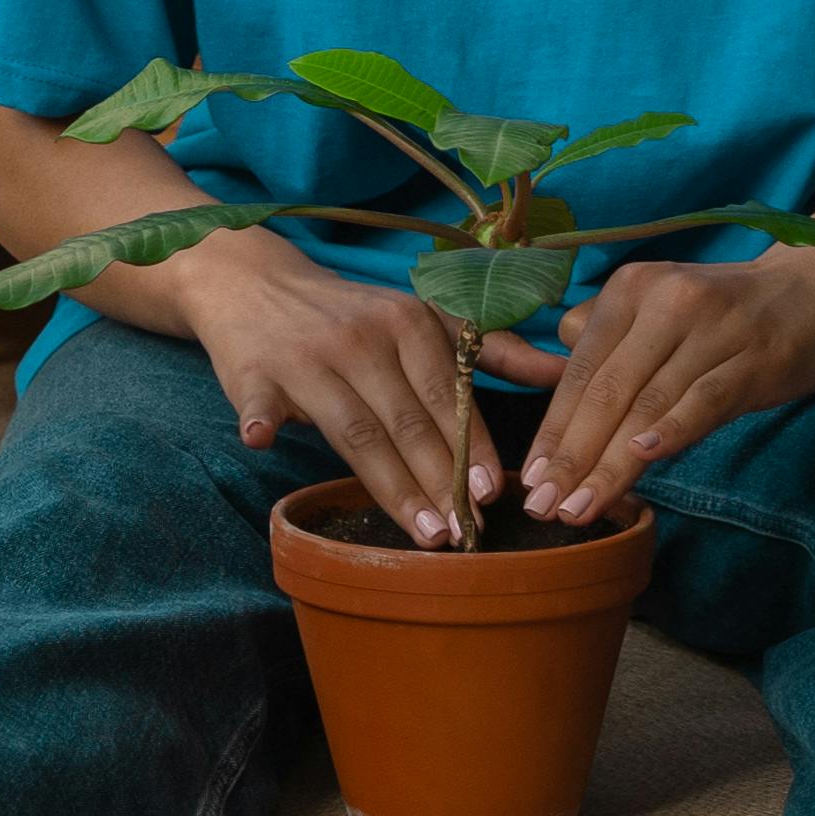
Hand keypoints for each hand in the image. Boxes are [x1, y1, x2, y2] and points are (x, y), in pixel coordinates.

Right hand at [174, 232, 559, 544]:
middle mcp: (361, 338)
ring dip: (390, 483)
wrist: (257, 284)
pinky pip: (259, 401)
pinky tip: (262, 442)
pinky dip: (260, 420)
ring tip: (424, 531)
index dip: (470, 447)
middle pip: (407, 421)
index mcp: (407, 322)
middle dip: (441, 480)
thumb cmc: (352, 314)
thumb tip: (560, 371)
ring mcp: (306, 357)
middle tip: (467, 532)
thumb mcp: (422, 318)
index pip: (446, 395)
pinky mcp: (254, 374)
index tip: (493, 496)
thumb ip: (490, 350)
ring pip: (355, 430)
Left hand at [523, 249, 814, 527]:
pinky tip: (643, 458)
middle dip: (570, 455)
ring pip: (648, 403)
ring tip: (580, 507)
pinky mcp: (756, 357)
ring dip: (609, 463)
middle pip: (606, 390)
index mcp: (630, 290)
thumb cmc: (728, 312)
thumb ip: (607, 343)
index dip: (553, 430)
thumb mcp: (660, 311)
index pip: (580, 370)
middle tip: (544, 506)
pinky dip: (672, 429)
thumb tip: (552, 384)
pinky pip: (705, 398)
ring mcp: (712, 328)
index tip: (531, 480)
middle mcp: (664, 301)